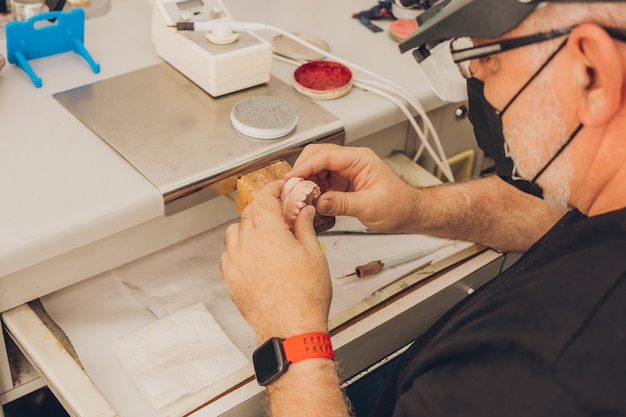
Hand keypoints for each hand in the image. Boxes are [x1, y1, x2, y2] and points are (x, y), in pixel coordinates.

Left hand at [221, 180, 331, 342]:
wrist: (292, 329)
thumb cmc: (305, 298)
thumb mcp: (314, 254)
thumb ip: (304, 227)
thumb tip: (303, 212)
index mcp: (269, 234)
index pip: (264, 199)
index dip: (274, 189)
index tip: (281, 188)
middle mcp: (247, 245)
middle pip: (249, 212)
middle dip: (264, 206)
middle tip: (279, 210)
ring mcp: (236, 263)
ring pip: (234, 231)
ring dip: (248, 226)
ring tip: (265, 232)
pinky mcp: (232, 279)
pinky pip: (228, 254)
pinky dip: (238, 248)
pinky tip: (253, 254)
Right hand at [288, 143, 413, 231]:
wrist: (409, 212)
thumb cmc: (398, 205)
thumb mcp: (369, 207)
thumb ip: (342, 203)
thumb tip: (318, 202)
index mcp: (360, 159)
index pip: (326, 155)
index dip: (306, 166)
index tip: (292, 178)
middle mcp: (352, 161)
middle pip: (317, 156)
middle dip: (302, 171)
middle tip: (292, 188)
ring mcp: (346, 171)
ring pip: (317, 169)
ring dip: (306, 181)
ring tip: (300, 197)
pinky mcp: (343, 182)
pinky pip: (322, 181)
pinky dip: (313, 189)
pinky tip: (310, 200)